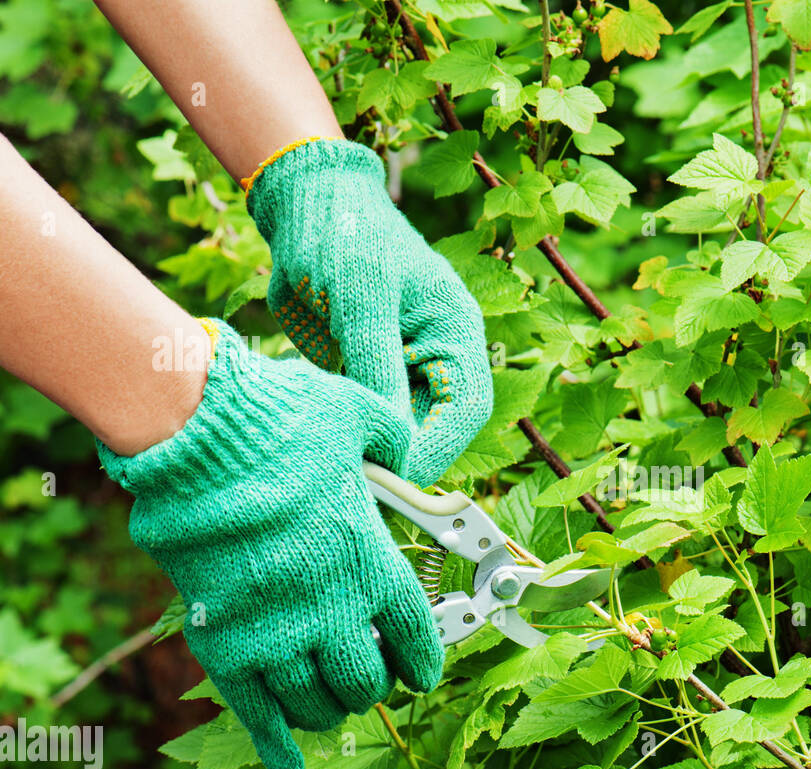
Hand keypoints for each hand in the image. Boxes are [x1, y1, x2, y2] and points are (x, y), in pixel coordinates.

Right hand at [97, 318, 441, 768]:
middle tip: (364, 679)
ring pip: (314, 704)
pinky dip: (275, 744)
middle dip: (370, 685)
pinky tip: (292, 767)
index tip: (422, 672)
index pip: (414, 634)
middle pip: (364, 681)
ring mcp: (275, 631)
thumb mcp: (357, 416)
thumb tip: (403, 451)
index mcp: (370, 561)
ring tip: (329, 706)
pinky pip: (255, 712)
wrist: (196, 434)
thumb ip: (391, 439)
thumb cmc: (280, 419)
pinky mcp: (220, 641)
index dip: (423, 660)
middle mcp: (331, 608)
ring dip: (327, 710)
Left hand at [245, 137, 491, 487]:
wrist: (302, 204)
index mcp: (456, 331)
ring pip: (401, 427)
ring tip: (340, 461)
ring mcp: (403, 365)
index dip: (436, 447)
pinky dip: (352, 429)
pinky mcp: (368, 371)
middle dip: (405, 455)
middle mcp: (438, 355)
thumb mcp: (361, 295)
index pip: (464, 409)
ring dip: (376, 447)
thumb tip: (391, 435)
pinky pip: (369, 413)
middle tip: (361, 478)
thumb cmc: (343, 233)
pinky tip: (326, 436)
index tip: (395, 473)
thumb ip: (377, 363)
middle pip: (437, 427)